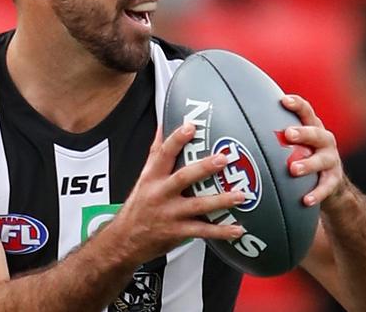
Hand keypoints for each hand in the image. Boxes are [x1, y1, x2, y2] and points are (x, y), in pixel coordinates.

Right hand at [111, 124, 245, 264]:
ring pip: (197, 205)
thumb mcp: (143, 177)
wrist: (125, 239)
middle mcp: (161, 193)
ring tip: (240, 195)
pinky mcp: (177, 232)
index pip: (164, 154)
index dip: (176, 139)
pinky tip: (237, 228)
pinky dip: (221, 231)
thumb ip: (155, 152)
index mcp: (152, 177)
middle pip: (183, 177)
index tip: (190, 127)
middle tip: (223, 159)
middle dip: (204, 168)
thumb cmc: (138, 206)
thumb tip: (162, 127)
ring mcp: (170, 214)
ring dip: (220, 200)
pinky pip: (202, 231)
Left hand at [281, 95, 344, 207]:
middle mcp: (324, 140)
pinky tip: (305, 200)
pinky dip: (316, 193)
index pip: (306, 111)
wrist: (330, 181)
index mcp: (312, 127)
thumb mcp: (294, 141)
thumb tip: (240, 122)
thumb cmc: (302, 154)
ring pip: (322, 160)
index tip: (283, 100)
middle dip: (302, 133)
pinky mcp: (334, 180)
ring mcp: (331, 160)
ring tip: (293, 169)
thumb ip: (275, 133)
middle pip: (316, 133)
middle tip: (288, 134)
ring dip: (308, 164)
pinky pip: (326, 187)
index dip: (297, 104)